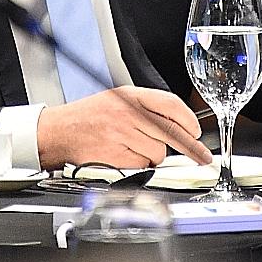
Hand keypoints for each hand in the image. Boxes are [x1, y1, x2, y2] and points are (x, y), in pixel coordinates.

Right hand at [36, 85, 212, 169]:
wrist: (60, 131)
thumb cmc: (89, 117)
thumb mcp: (118, 100)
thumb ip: (146, 108)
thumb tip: (178, 125)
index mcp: (130, 96)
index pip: (169, 104)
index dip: (188, 120)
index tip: (197, 133)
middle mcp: (127, 113)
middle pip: (170, 132)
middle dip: (191, 147)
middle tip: (202, 156)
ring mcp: (121, 134)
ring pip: (158, 152)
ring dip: (154, 156)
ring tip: (135, 148)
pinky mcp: (116, 156)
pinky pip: (142, 166)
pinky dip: (139, 166)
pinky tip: (125, 156)